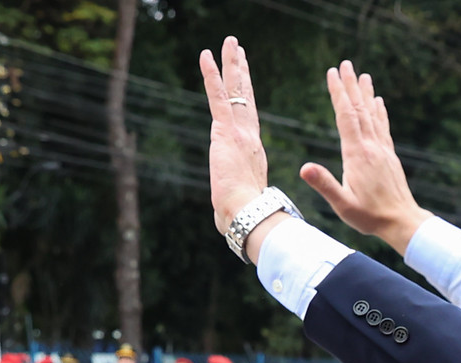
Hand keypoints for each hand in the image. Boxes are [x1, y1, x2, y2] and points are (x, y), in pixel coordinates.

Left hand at [200, 37, 270, 235]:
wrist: (248, 214)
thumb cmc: (243, 218)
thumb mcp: (237, 205)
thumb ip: (231, 204)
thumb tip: (224, 222)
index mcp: (254, 153)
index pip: (249, 120)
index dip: (247, 100)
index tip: (246, 84)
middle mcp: (250, 137)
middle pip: (247, 98)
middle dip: (243, 72)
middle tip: (240, 51)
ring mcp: (239, 132)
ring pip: (236, 90)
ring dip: (232, 64)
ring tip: (230, 42)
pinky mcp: (224, 132)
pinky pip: (218, 96)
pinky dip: (212, 75)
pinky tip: (206, 56)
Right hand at [300, 61, 430, 254]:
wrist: (402, 222)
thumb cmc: (370, 217)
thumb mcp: (343, 205)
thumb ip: (325, 185)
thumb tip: (304, 168)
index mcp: (357, 154)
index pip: (345, 116)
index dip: (338, 93)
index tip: (332, 73)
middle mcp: (372, 147)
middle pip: (360, 109)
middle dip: (351, 86)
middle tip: (345, 64)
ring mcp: (382, 150)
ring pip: (372, 115)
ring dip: (366, 93)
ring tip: (363, 75)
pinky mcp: (389, 156)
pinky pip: (383, 127)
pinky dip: (379, 111)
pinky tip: (379, 102)